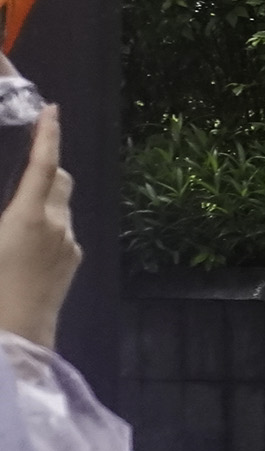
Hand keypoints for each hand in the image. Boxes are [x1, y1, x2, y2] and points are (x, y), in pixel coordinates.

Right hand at [0, 106, 79, 350]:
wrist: (16, 340)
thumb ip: (2, 215)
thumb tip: (10, 207)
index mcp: (29, 218)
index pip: (44, 165)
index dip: (48, 135)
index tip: (51, 110)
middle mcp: (57, 226)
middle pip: (60, 180)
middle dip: (47, 164)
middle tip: (26, 157)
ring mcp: (69, 245)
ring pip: (61, 206)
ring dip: (44, 197)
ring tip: (15, 207)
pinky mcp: (73, 263)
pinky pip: (62, 230)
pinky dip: (47, 222)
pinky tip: (23, 240)